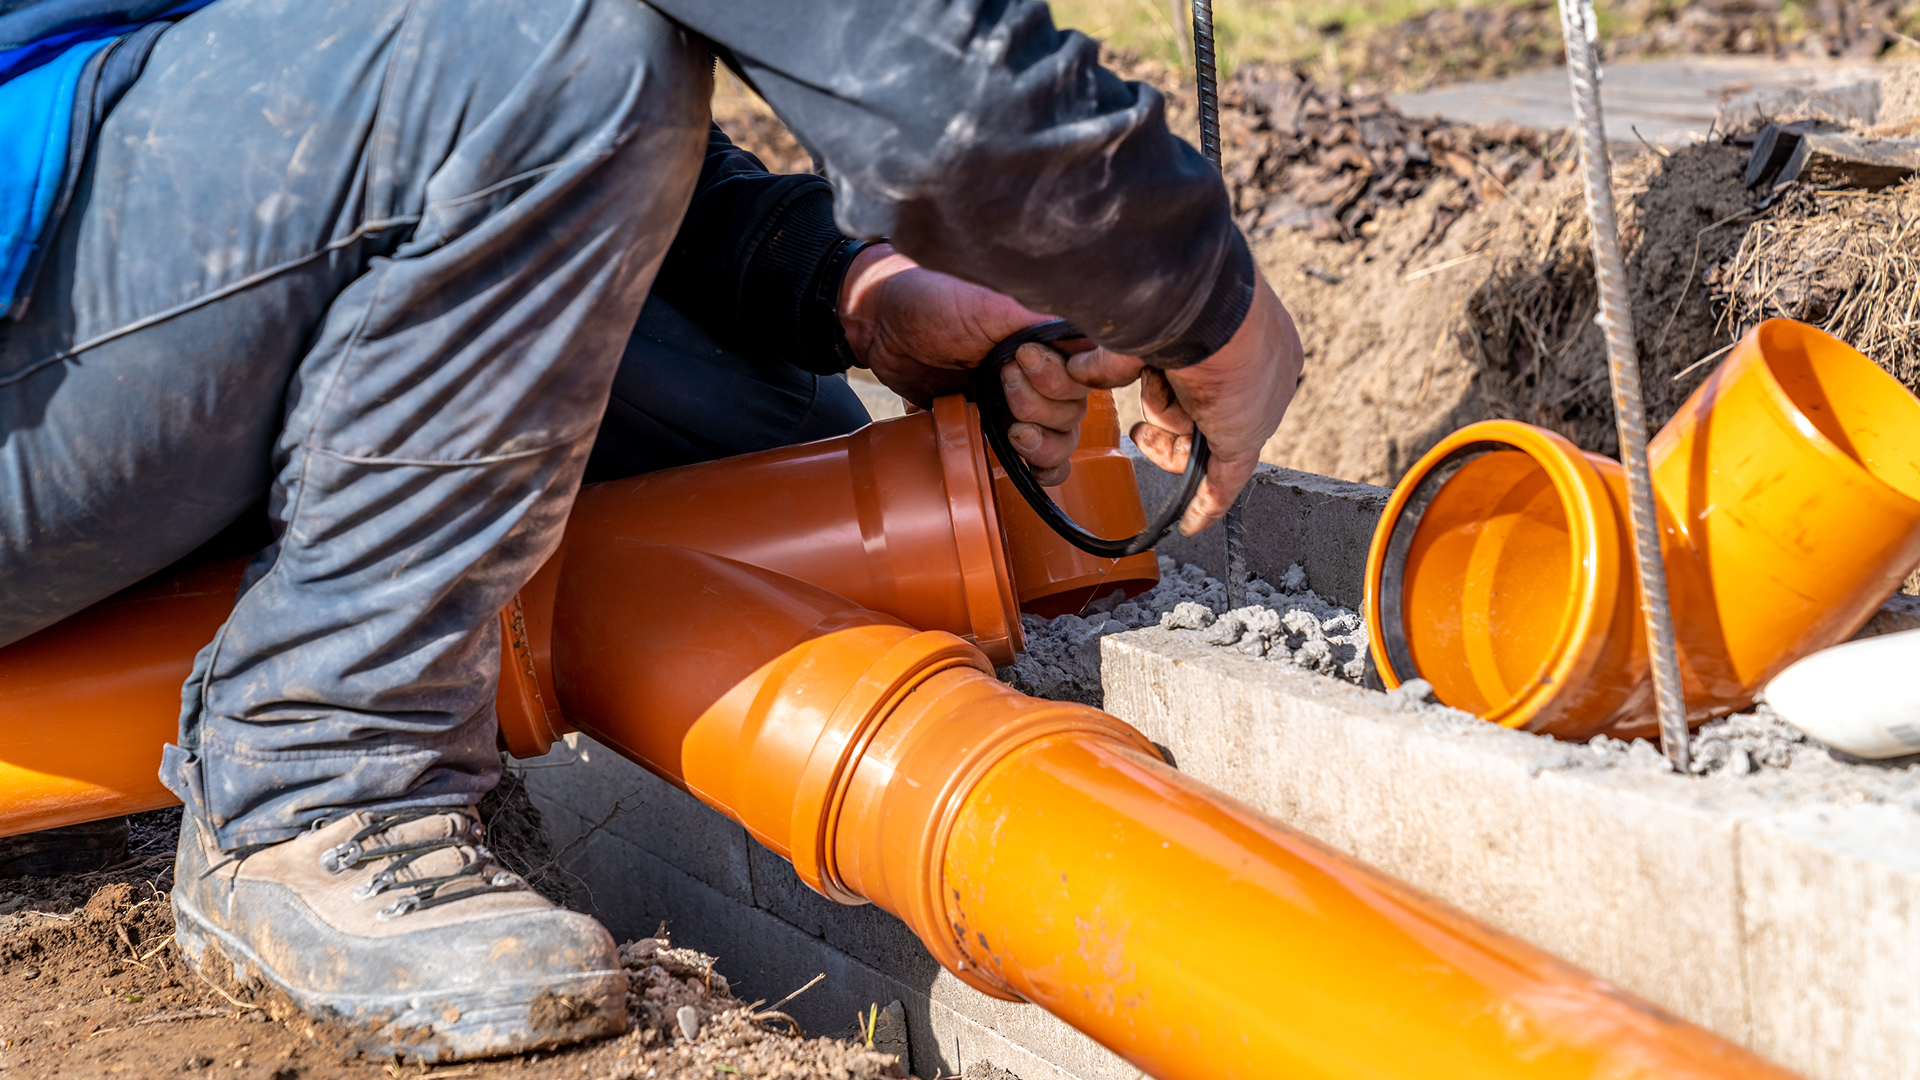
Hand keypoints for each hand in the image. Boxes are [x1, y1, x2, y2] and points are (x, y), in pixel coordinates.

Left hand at [840, 245, 1087, 484]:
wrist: (882, 327)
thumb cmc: (930, 301)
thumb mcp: (986, 301)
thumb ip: (1037, 317)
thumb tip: (1084, 329)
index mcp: (1051, 332)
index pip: (1096, 364)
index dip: (1075, 375)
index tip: (1030, 362)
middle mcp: (1047, 366)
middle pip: (1079, 406)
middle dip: (1041, 402)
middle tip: (1000, 377)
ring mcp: (1026, 399)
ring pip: (1065, 436)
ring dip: (1041, 439)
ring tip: (1008, 426)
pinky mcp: (1001, 425)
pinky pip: (1042, 460)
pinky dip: (1040, 467)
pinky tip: (1021, 460)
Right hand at [1068, 270, 1301, 534]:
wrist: (1207, 307)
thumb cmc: (1179, 298)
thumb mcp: (1146, 325)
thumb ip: (1119, 353)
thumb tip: (1078, 367)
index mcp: (1247, 334)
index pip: (1212, 380)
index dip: (1174, 394)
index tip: (1151, 396)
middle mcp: (1258, 372)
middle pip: (1204, 415)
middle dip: (1167, 421)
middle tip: (1142, 430)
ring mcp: (1254, 409)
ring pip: (1199, 440)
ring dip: (1167, 433)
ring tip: (1155, 411)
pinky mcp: (1243, 440)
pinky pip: (1224, 481)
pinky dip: (1205, 502)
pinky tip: (1190, 522)